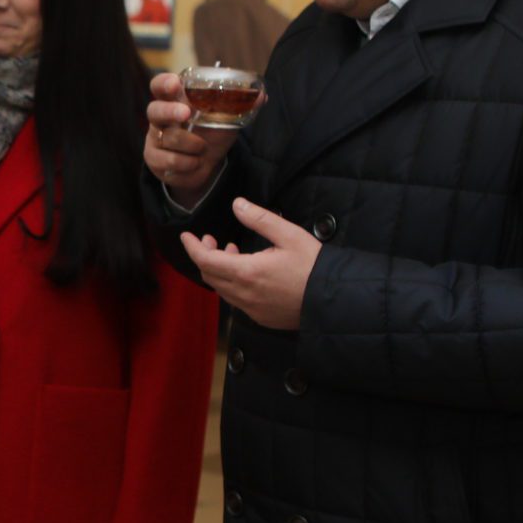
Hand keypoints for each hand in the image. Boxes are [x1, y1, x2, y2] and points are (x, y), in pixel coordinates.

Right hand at [145, 71, 237, 198]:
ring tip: (203, 149)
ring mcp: (154, 138)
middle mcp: (160, 117)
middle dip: (171, 112)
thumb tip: (262, 96)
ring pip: (168, 140)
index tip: (176, 83)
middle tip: (187, 114)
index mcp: (175, 100)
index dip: (164, 83)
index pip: (160, 85)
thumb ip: (241, 106)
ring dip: (191, 146)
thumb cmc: (212, 133)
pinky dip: (187, 164)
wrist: (203, 165)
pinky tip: (195, 163)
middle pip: (155, 110)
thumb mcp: (227, 118)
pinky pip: (168, 162)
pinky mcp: (153, 159)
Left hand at [180, 197, 320, 331]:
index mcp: (247, 272)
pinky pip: (236, 300)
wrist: (335, 300)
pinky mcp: (260, 317)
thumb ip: (260, 219)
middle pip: (209, 276)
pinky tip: (246, 273)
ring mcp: (251, 310)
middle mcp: (244, 295)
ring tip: (231, 252)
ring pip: (222, 289)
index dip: (192, 247)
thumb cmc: (314, 266)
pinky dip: (232, 284)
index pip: (205, 260)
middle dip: (204, 256)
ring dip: (219, 270)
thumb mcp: (289, 235)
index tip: (187, 236)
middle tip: (210, 240)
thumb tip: (237, 205)